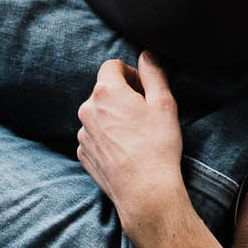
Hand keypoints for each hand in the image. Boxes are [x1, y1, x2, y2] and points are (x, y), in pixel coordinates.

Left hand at [77, 53, 188, 233]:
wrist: (145, 192)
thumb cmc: (158, 146)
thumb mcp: (164, 103)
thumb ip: (153, 73)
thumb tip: (146, 56)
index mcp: (106, 91)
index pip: (112, 66)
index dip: (131, 73)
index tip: (144, 89)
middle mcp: (87, 109)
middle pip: (104, 90)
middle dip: (122, 95)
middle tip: (144, 113)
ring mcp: (82, 133)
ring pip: (98, 114)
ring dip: (114, 116)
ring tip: (136, 135)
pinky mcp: (83, 153)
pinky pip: (94, 135)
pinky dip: (107, 137)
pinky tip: (126, 150)